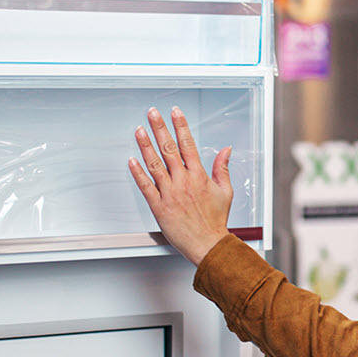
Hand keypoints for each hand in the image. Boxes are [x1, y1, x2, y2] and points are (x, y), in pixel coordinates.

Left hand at [128, 106, 233, 266]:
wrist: (208, 244)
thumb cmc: (215, 221)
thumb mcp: (225, 191)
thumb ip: (222, 168)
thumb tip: (226, 150)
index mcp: (199, 176)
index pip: (188, 144)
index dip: (180, 126)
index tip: (175, 112)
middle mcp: (183, 182)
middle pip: (169, 149)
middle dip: (159, 128)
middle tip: (152, 113)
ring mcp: (170, 193)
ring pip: (155, 164)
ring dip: (145, 145)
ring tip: (139, 130)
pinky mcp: (159, 206)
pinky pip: (146, 186)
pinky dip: (138, 173)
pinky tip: (131, 161)